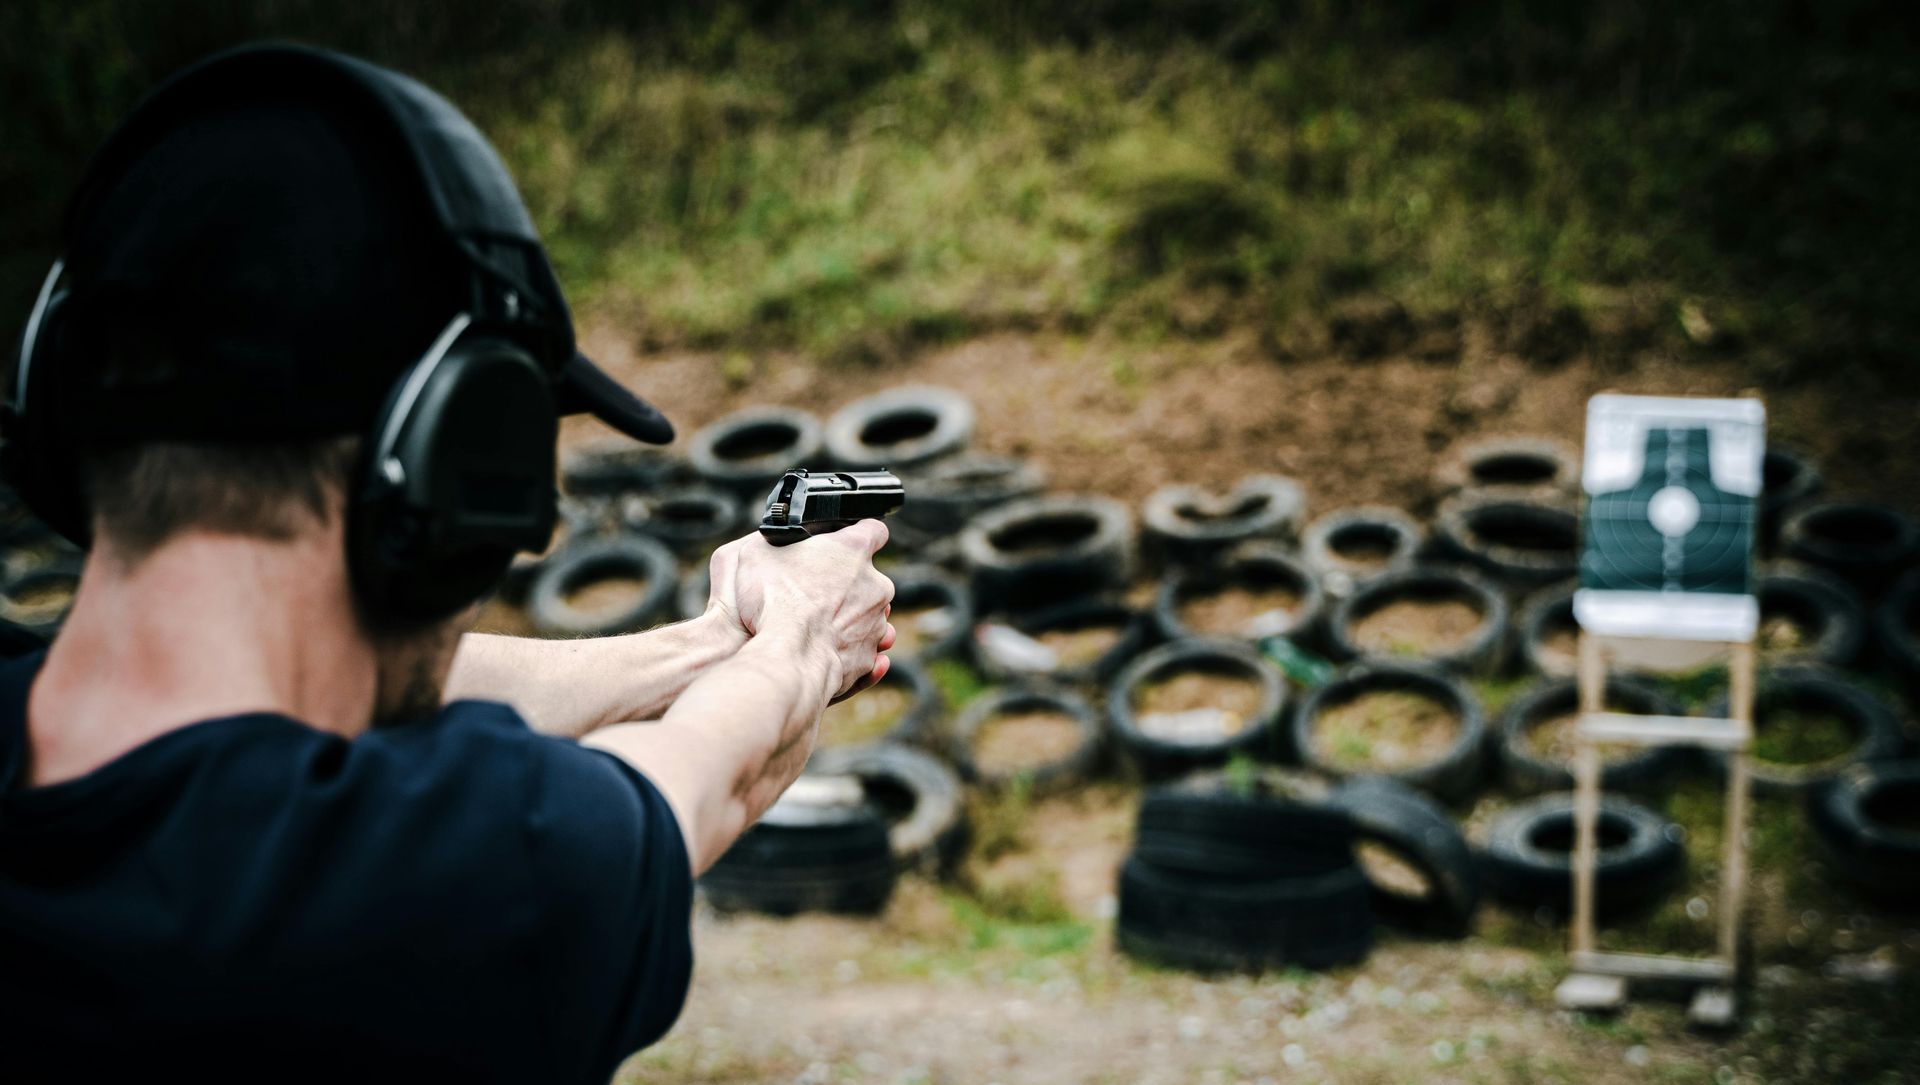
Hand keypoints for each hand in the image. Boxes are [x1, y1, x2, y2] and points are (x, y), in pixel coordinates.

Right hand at [705, 521, 895, 699]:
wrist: (786, 658)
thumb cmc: (771, 602)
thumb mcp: (757, 552)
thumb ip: (777, 541)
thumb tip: (776, 544)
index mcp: (854, 550)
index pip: (872, 530)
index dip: (856, 535)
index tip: (842, 544)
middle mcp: (875, 585)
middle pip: (869, 578)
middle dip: (846, 584)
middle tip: (814, 591)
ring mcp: (876, 623)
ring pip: (868, 616)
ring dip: (847, 618)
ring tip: (814, 626)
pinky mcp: (868, 656)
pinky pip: (863, 648)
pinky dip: (846, 649)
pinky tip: (821, 649)